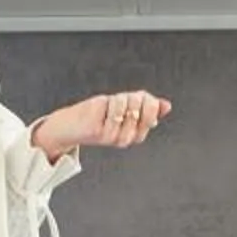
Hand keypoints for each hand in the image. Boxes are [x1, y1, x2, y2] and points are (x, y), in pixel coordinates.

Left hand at [32, 90, 170, 157]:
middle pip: (140, 108)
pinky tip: (100, 108)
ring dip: (117, 100)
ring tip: (107, 105)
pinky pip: (112, 109)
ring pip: (125, 106)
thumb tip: (166, 106)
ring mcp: (112, 137)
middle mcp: (124, 139)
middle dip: (131, 98)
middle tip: (119, 100)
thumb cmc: (97, 115)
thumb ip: (147, 108)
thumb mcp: (125, 109)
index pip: (151, 115)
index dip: (146, 102)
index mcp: (134, 135)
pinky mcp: (99, 132)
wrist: (70, 126)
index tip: (136, 97)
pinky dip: (107, 103)